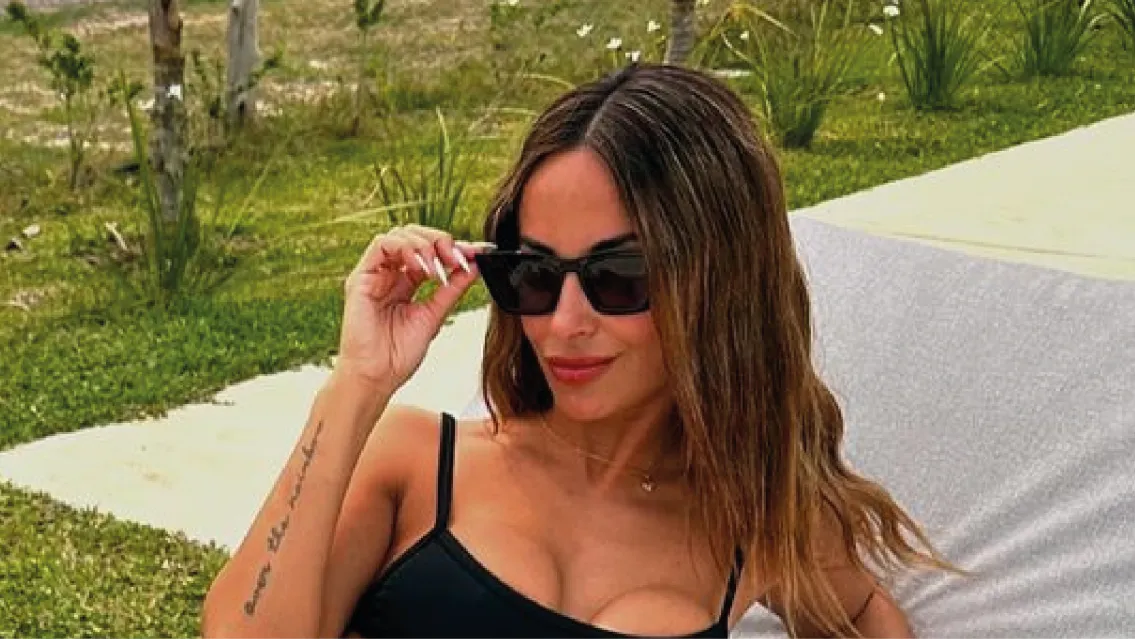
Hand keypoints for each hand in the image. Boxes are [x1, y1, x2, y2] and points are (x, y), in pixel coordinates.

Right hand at [334, 224, 488, 393]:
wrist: (377, 377)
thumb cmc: (398, 355)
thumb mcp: (435, 315)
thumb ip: (453, 289)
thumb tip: (474, 266)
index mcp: (407, 283)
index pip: (431, 252)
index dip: (454, 248)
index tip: (477, 252)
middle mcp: (390, 275)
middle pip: (416, 236)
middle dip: (441, 241)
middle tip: (457, 257)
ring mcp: (375, 274)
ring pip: (399, 235)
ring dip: (424, 243)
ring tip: (437, 266)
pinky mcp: (360, 277)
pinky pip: (380, 245)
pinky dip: (404, 247)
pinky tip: (420, 266)